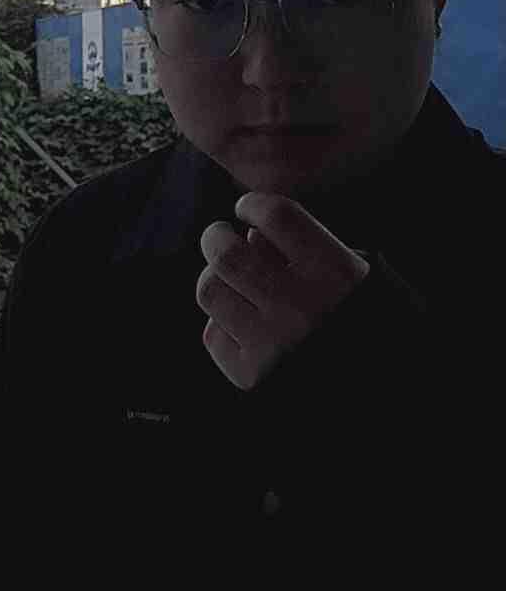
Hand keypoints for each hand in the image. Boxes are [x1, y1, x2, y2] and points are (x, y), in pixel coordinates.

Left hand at [197, 192, 369, 389]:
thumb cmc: (361, 320)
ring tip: (224, 276)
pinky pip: (214, 335)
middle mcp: (300, 307)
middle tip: (219, 236)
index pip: (278, 217)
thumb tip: (249, 234)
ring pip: (211, 291)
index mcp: (334, 274)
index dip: (254, 204)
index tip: (246, 208)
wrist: (379, 386)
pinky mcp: (253, 378)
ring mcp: (273, 344)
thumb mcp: (352, 275)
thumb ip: (305, 247)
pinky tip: (238, 320)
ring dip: (212, 277)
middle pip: (228, 255)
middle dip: (215, 237)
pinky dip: (221, 323)